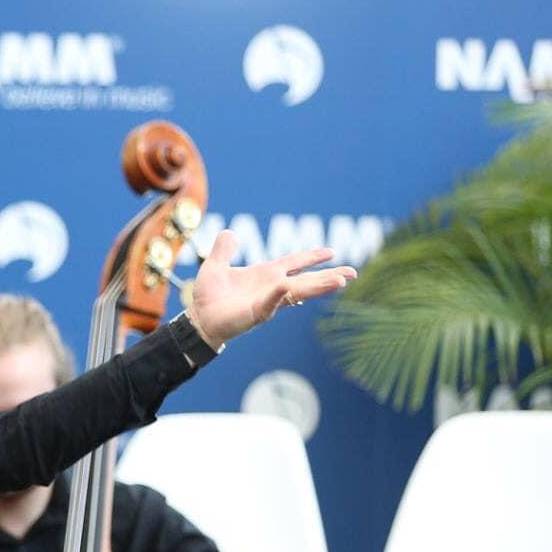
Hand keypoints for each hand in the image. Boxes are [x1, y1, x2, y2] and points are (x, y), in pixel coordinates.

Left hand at [187, 230, 355, 348]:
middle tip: (353, 273)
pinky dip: (278, 296)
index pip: (294, 263)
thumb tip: (229, 233)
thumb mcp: (216, 266)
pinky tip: (287, 287)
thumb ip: (224, 249)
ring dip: (318, 286)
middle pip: (306, 280)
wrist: (198, 319)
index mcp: (266, 275)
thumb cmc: (209, 296)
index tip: (332, 252)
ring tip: (340, 281)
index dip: (311, 257)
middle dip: (329, 277)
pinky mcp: (256, 313)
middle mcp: (271, 288)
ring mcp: (266, 301)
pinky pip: (270, 304)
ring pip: (297, 292)